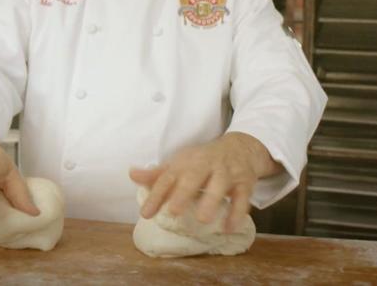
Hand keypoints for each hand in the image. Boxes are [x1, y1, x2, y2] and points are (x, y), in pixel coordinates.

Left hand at [129, 132, 281, 232]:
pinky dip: (237, 213)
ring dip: (212, 200)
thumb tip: (132, 174)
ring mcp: (226, 172)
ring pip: (220, 185)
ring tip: (204, 219)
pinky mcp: (244, 182)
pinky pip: (242, 197)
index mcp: (186, 162)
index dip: (156, 195)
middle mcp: (205, 165)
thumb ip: (157, 174)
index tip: (146, 213)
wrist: (240, 147)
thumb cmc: (203, 160)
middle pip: (194, 176)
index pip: (168, 177)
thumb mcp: (180, 163)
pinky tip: (229, 228)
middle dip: (184, 193)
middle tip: (174, 211)